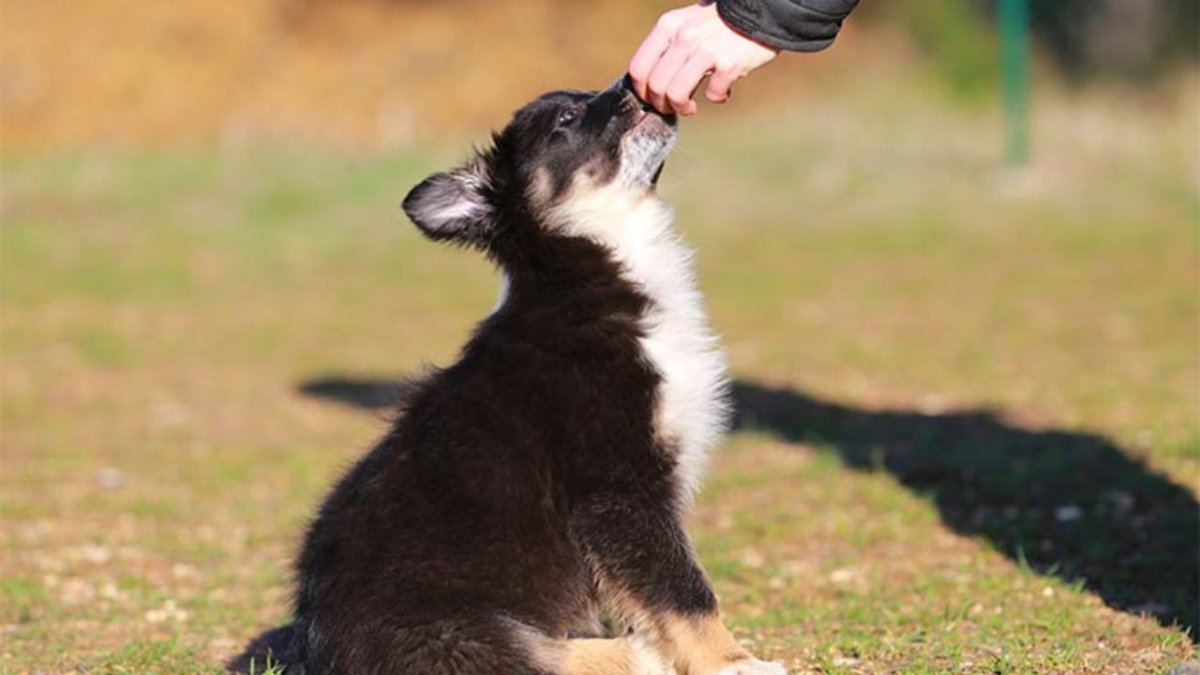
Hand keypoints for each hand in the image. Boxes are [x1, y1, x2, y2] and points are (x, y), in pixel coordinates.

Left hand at [628, 1, 779, 115]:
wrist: (761, 10)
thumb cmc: (720, 24)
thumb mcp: (686, 23)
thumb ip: (668, 46)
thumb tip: (649, 82)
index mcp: (668, 26)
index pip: (638, 68)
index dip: (642, 91)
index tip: (653, 99)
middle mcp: (683, 37)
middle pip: (656, 86)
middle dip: (662, 105)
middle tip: (673, 107)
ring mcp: (706, 50)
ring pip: (676, 94)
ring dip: (682, 108)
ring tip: (690, 108)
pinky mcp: (729, 63)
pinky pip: (713, 94)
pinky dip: (718, 98)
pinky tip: (723, 92)